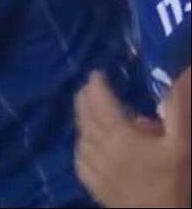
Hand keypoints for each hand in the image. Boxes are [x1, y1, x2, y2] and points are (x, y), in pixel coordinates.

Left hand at [74, 68, 190, 207]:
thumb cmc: (177, 182)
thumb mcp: (183, 143)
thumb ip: (179, 107)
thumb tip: (185, 74)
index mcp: (118, 135)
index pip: (99, 101)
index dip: (96, 84)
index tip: (96, 73)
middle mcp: (99, 149)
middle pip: (84, 116)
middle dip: (85, 98)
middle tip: (90, 88)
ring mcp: (94, 170)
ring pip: (80, 137)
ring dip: (83, 120)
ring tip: (90, 112)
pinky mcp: (95, 187)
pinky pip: (81, 160)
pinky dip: (82, 146)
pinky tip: (88, 146)